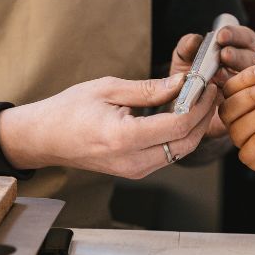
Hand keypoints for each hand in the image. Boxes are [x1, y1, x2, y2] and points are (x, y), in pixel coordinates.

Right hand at [0, 74, 217, 179]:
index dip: (199, 105)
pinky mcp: (135, 172)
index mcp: (125, 138)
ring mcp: (134, 171)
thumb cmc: (69, 110)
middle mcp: (133, 161)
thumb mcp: (108, 88)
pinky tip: (183, 114)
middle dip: (204, 116)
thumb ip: (149, 89)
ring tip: (200, 100)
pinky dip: (181, 136)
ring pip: (180, 151)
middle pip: (187, 142)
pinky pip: (168, 155)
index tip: (207, 85)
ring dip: (195, 127)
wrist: (44, 138)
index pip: (179, 125)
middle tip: (210, 91)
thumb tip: (182, 83)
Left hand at [170, 25, 254, 137]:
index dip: (235, 35)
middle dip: (237, 56)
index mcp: (243, 48)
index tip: (220, 35)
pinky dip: (242, 98)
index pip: (245, 37)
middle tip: (223, 54)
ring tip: (218, 75)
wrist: (192, 111)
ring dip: (239, 76)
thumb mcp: (185, 61)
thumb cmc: (192, 79)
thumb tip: (194, 39)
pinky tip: (225, 96)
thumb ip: (186, 48)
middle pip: (253, 58)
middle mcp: (254, 66)